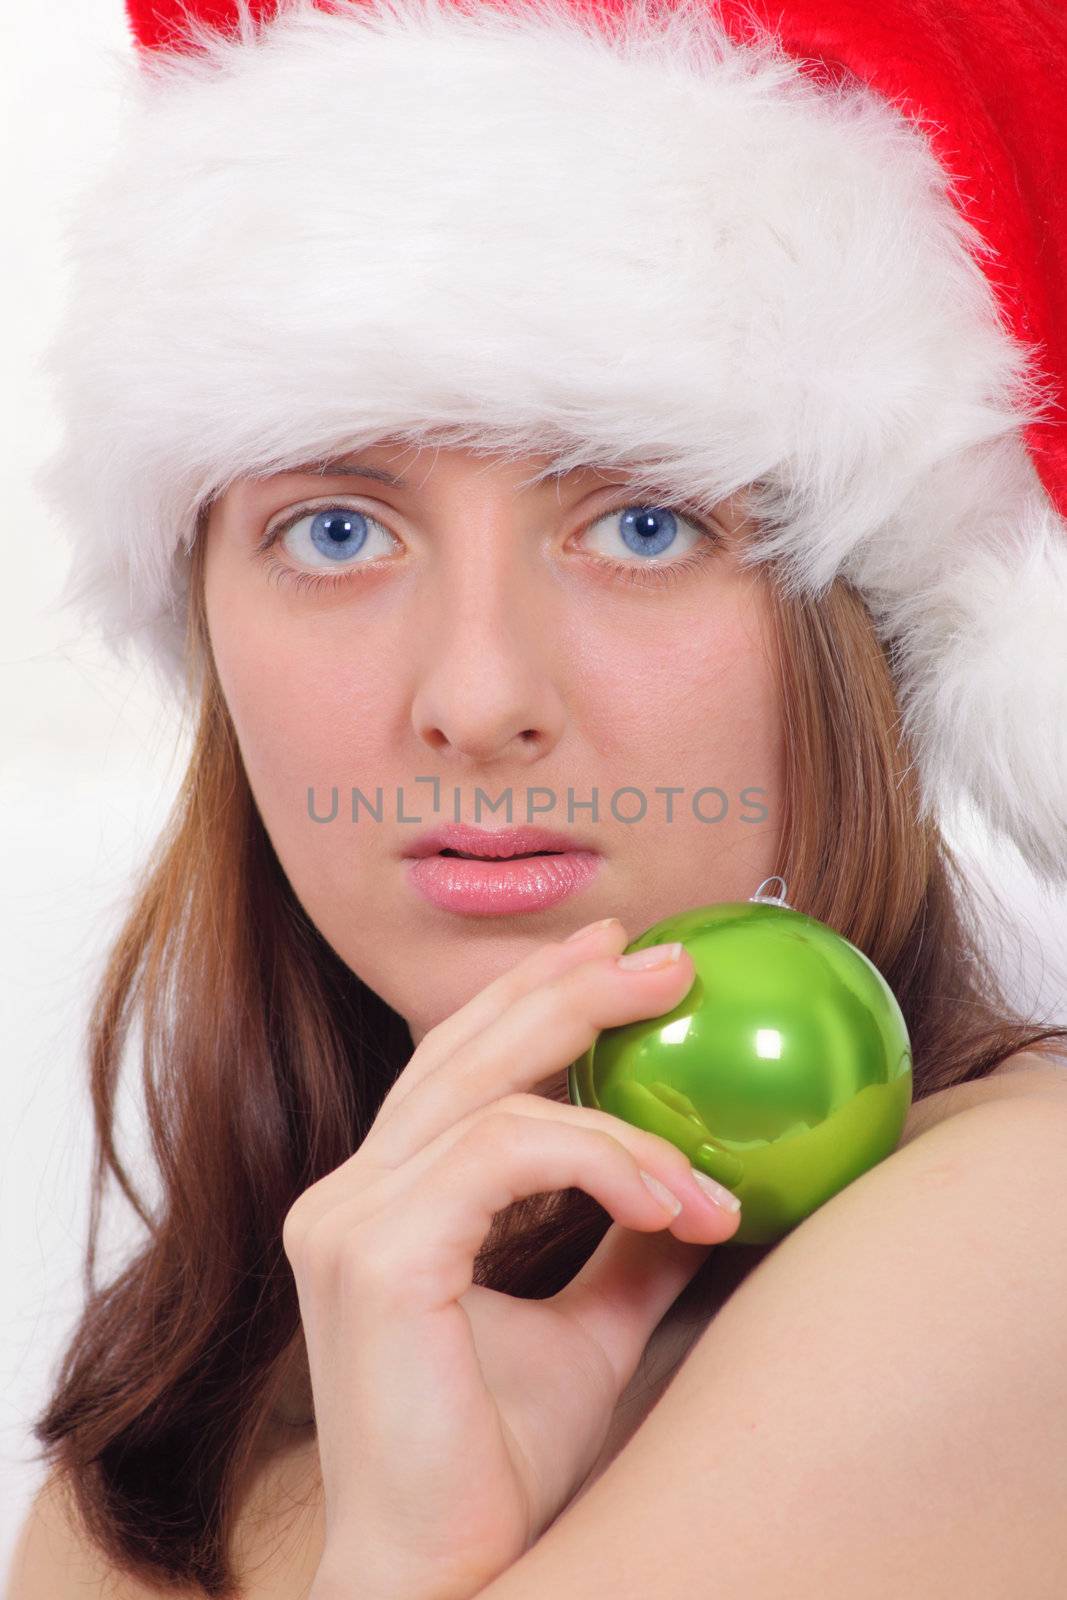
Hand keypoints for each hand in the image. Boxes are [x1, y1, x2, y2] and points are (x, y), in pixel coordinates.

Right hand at [285, 919, 741, 1599]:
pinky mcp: (376, 1255)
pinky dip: (604, 1161)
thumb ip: (625, 1248)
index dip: (532, 998)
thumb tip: (704, 1189)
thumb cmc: (498, 1469)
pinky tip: (673, 1203)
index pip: (456, 1067)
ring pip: (495, 1096)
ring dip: (624, 1122)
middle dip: (570, 990)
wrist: (449, 1578)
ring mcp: (348, 1219)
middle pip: (463, 1049)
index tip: (617, 956)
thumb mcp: (588, 1331)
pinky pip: (508, 1153)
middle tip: (667, 960)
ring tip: (706, 1172)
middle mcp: (348, 1195)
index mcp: (382, 1203)